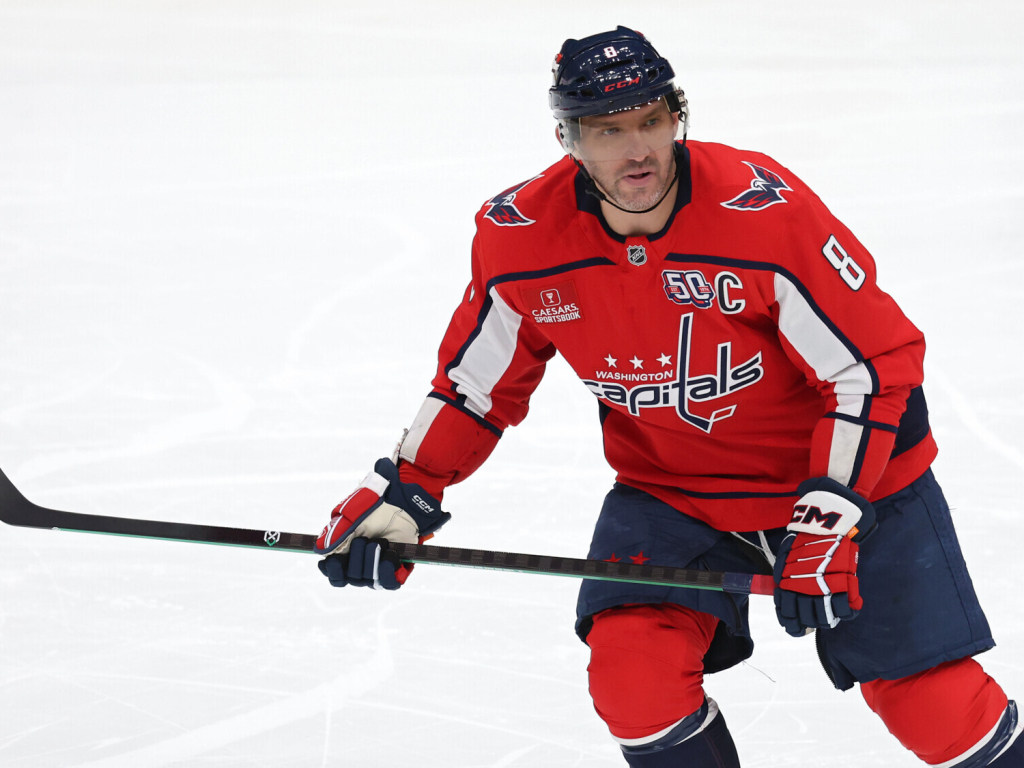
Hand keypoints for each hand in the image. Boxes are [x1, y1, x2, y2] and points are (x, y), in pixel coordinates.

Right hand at [315, 457, 449, 589]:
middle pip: (351, 578)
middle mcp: (361, 566)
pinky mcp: (397, 570)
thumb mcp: (350, 517)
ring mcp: (378, 570)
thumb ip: (335, 534)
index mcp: (345, 555)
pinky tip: (389, 556)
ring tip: (381, 541)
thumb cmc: (372, 508)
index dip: (334, 571)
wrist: (400, 503)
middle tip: (366, 539)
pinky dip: (388, 571)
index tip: (336, 560)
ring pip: (369, 581)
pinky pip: (389, 584)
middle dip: (357, 558)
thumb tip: (320, 551)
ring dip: (374, 559)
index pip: (335, 576)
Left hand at [774, 476, 875, 635]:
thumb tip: (779, 591)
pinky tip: (848, 610)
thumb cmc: (805, 540)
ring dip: (827, 620)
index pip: (787, 614)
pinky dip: (848, 613)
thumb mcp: (786, 556)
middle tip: (815, 621)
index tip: (796, 628)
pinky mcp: (843, 585)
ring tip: (831, 617)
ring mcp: (824, 589)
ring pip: (825, 619)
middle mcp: (804, 590)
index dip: (792, 625)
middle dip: (810, 623)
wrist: (826, 525)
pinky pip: (846, 609)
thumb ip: (782, 575)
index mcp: (787, 584)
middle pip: (806, 619)